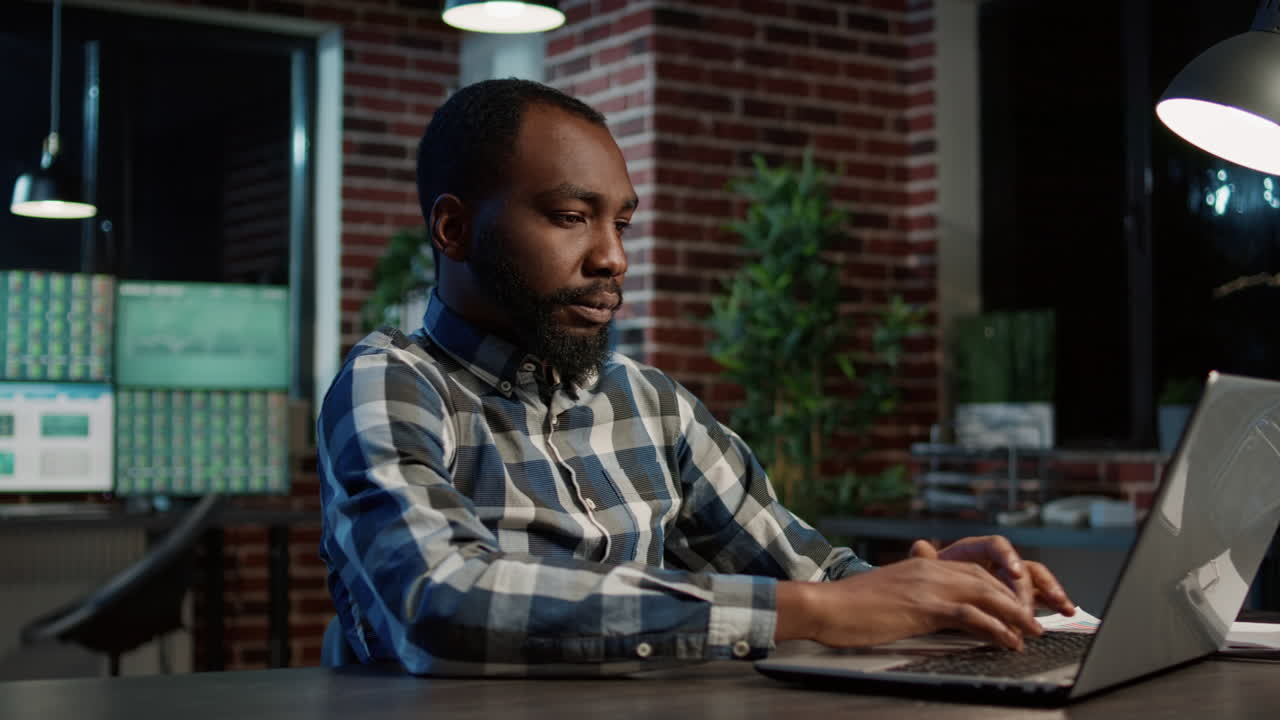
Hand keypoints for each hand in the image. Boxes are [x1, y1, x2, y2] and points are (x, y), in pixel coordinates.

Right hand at [776, 557, 1043, 650]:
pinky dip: (996, 628)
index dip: (999, 588)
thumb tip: (933, 614)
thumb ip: (914, 598)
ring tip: (1035, 632)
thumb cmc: (850, 606)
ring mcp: (928, 586)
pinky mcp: (924, 606)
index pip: (972, 572)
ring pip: (986, 594)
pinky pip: (971, 616)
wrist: (826, 606)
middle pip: (986, 580)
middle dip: (1015, 599)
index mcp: (922, 566)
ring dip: (1015, 615)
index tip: (1017, 606)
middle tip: (1037, 619)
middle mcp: (929, 569)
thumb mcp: (890, 596)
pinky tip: (1010, 641)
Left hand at [910, 535, 1074, 614]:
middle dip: (1025, 589)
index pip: (997, 545)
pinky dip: (1054, 602)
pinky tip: (1067, 612)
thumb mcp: (925, 570)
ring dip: (1051, 591)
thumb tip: (919, 547)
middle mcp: (996, 561)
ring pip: (1036, 579)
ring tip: (1063, 606)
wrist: (933, 593)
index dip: (1008, 557)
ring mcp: (1009, 578)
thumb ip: (924, 560)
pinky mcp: (1017, 595)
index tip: (1015, 573)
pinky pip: (1039, 596)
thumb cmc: (931, 578)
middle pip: (1019, 567)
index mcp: (976, 550)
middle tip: (1024, 612)